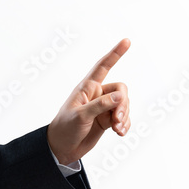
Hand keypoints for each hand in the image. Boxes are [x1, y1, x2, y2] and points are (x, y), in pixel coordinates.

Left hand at [48, 38, 130, 164]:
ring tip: (118, 129)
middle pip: (121, 90)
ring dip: (125, 116)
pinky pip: (124, 117)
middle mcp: (96, 95)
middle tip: (117, 119)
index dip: (115, 54)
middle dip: (123, 104)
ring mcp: (103, 107)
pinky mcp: (107, 119)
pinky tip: (120, 133)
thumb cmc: (65, 129)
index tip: (127, 41)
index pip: (103, 66)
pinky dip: (125, 124)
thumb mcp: (80, 116)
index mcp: (86, 88)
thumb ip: (100, 105)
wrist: (61, 148)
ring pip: (124, 104)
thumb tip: (120, 96)